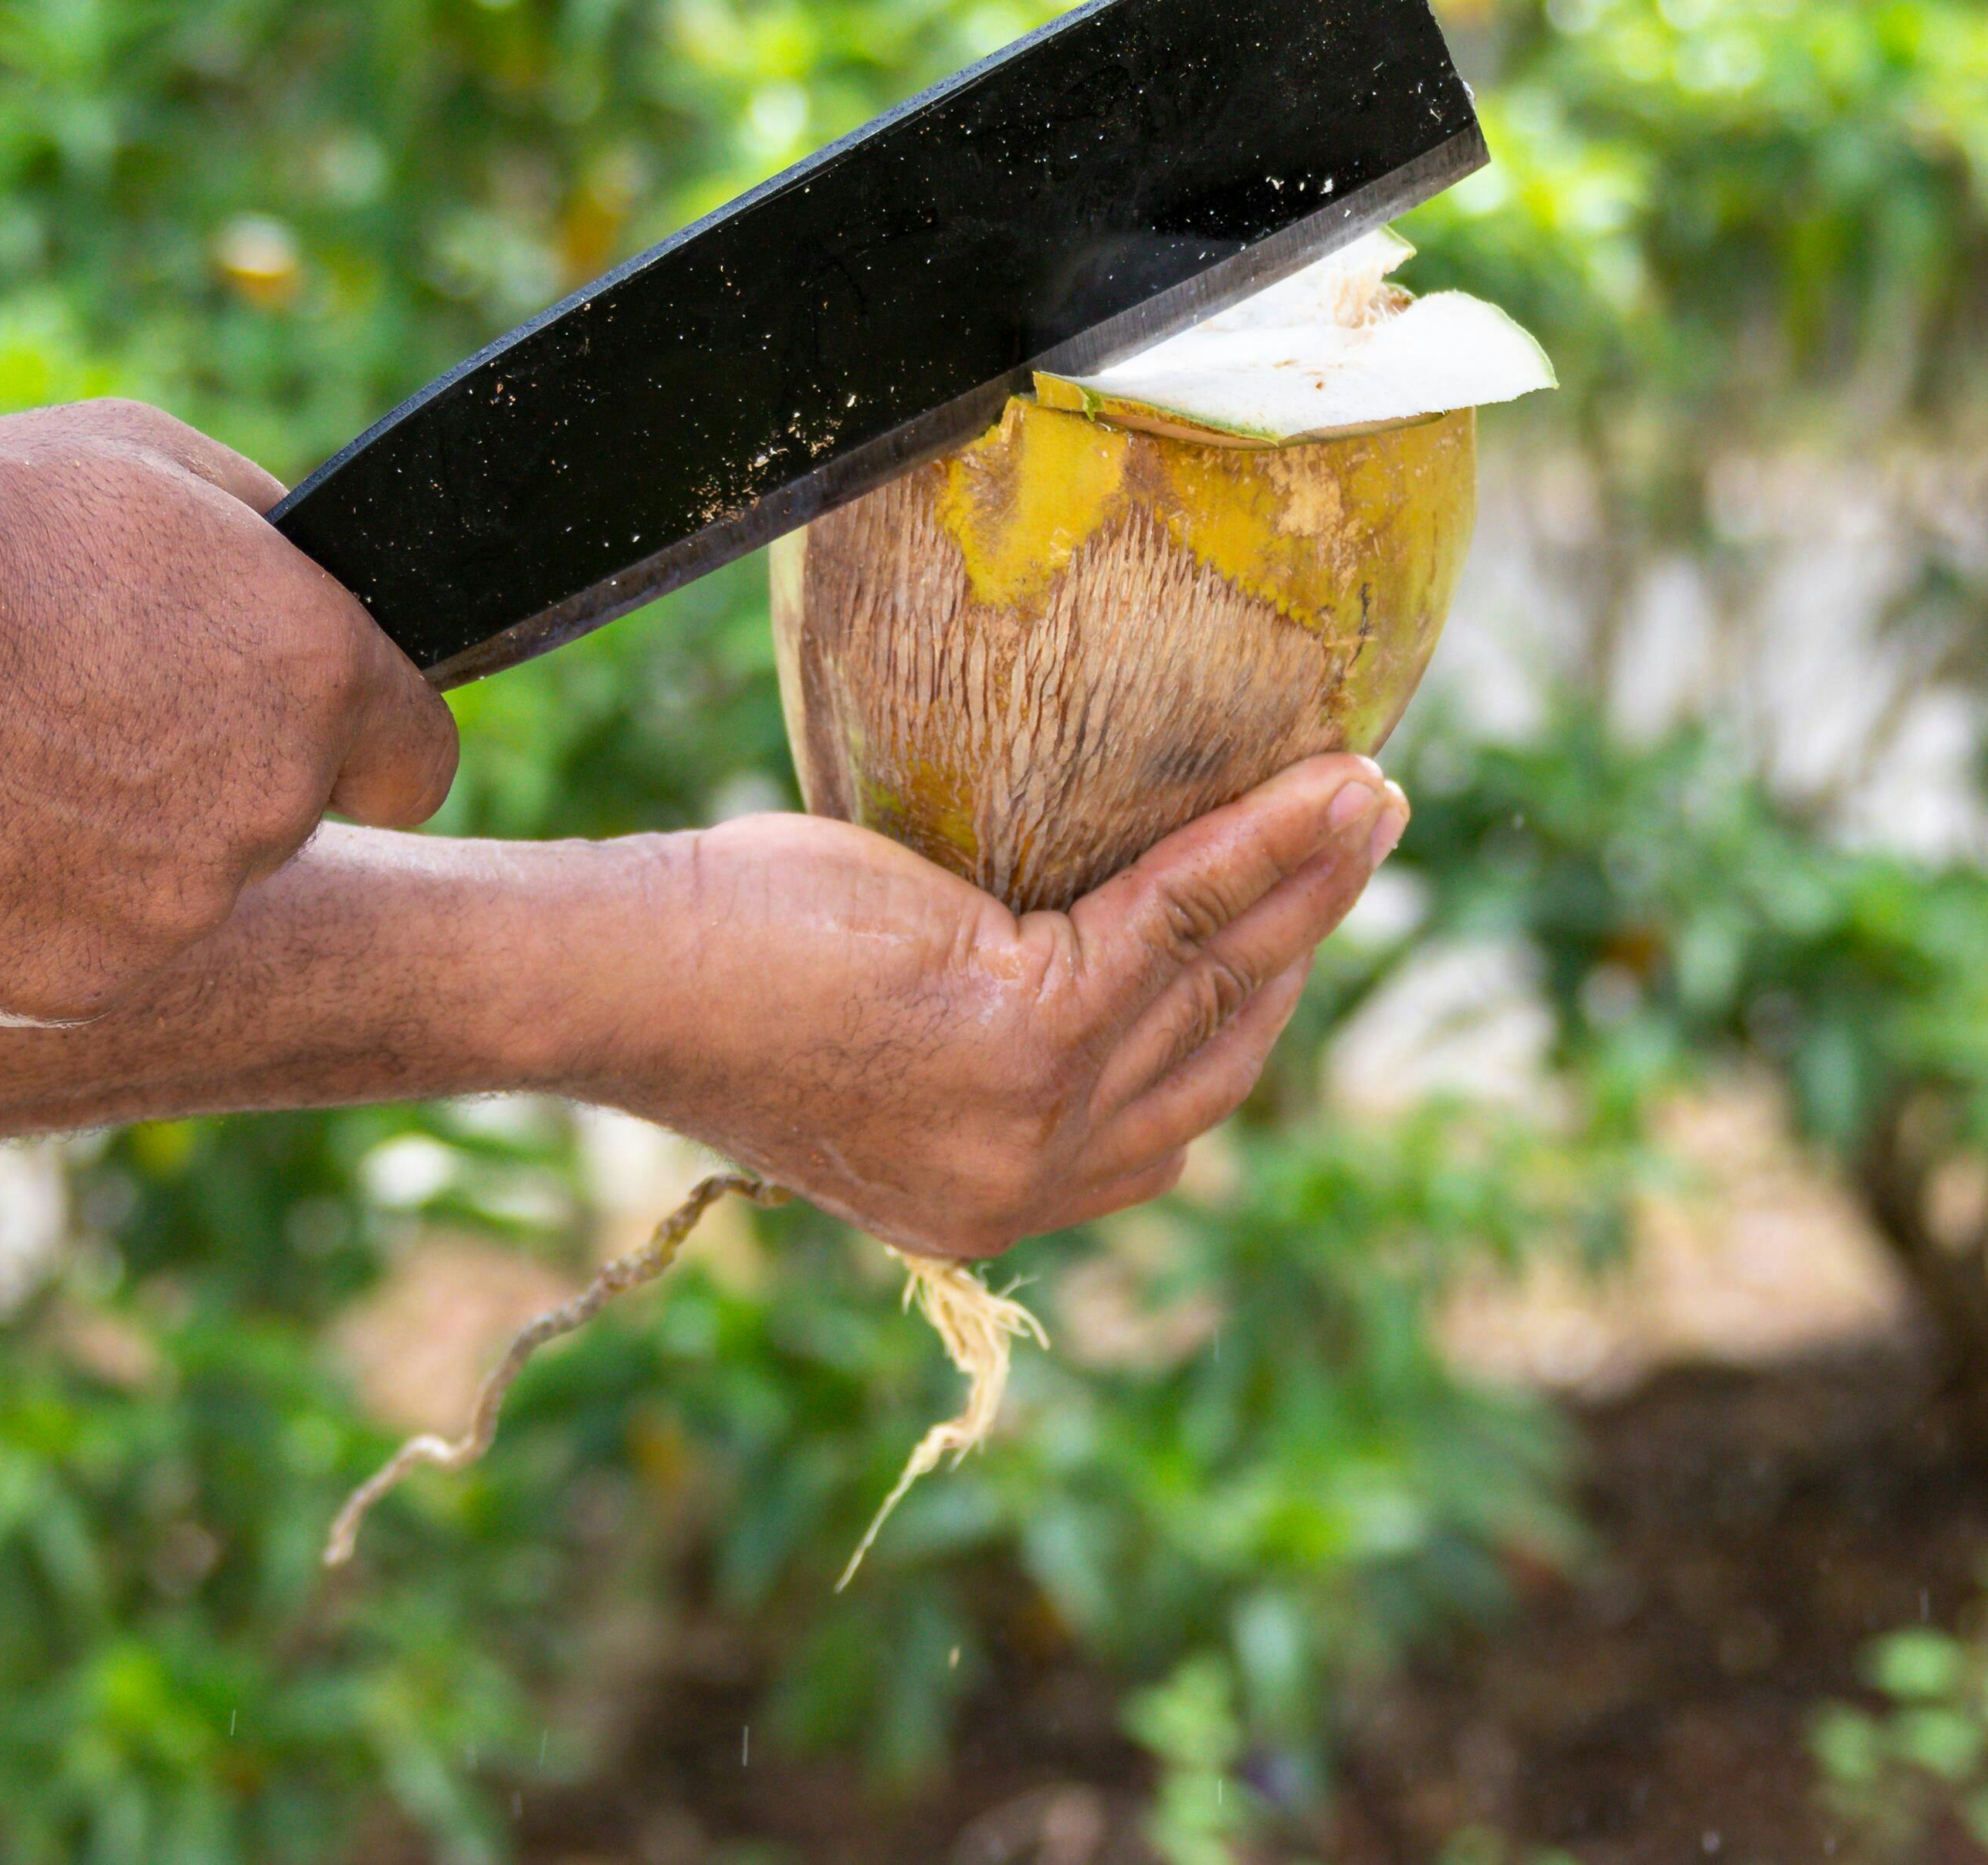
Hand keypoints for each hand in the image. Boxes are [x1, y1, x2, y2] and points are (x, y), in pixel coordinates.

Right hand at [0, 399, 453, 1024]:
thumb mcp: (143, 459)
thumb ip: (257, 531)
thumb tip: (302, 568)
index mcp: (315, 671)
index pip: (417, 760)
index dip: (363, 744)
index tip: (316, 738)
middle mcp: (267, 804)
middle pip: (273, 820)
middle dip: (203, 776)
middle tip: (76, 712)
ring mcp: (172, 910)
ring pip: (169, 895)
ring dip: (106, 848)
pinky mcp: (69, 985)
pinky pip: (67, 958)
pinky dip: (15, 915)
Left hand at [582, 752, 1406, 1257]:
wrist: (621, 977)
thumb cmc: (716, 963)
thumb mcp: (882, 1017)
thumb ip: (983, 1011)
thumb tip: (1068, 920)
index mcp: (987, 1196)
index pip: (1167, 1112)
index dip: (1248, 1013)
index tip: (1296, 926)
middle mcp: (1024, 1184)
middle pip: (1217, 1054)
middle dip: (1303, 943)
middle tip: (1361, 839)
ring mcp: (1030, 1118)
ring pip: (1213, 983)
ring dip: (1307, 880)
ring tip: (1365, 794)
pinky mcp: (1023, 1035)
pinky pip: (1174, 924)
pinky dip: (1257, 851)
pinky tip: (1315, 790)